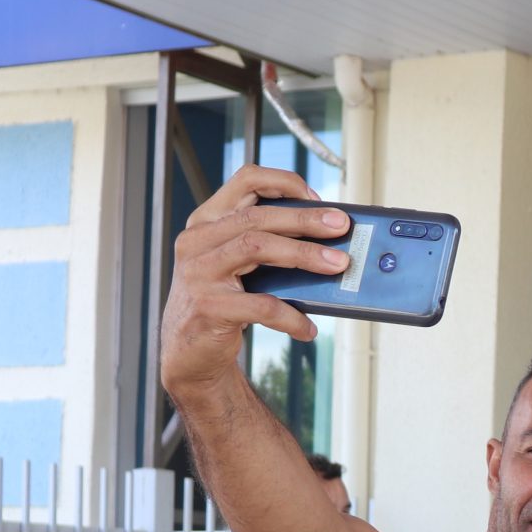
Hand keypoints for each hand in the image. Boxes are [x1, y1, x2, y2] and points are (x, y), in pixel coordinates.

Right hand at [158, 165, 349, 400]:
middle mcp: (197, 241)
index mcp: (207, 221)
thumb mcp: (237, 264)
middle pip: (257, 215)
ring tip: (338, 266)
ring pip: (256, 247)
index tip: (316, 197)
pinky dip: (290, 316)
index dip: (284, 182)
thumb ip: (267, 244)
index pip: (245, 180)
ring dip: (303, 254)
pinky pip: (260, 305)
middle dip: (306, 219)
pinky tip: (308, 328)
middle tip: (342, 226)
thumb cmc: (223, 301)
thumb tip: (329, 238)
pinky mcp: (208, 306)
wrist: (189, 351)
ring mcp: (199, 272)